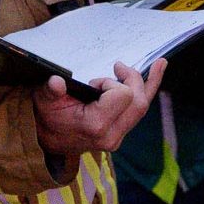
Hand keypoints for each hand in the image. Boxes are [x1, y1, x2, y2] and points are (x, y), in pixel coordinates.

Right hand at [32, 60, 165, 155]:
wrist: (47, 140)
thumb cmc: (47, 116)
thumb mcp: (44, 100)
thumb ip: (50, 90)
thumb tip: (56, 82)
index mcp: (95, 126)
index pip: (121, 96)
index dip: (110, 84)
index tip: (93, 84)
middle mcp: (111, 135)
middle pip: (138, 102)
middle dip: (133, 79)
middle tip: (119, 67)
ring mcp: (117, 136)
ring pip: (143, 108)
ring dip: (149, 83)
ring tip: (160, 63)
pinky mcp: (120, 133)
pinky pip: (138, 111)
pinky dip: (148, 91)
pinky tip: (158, 71)